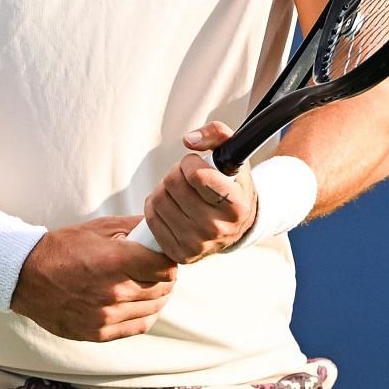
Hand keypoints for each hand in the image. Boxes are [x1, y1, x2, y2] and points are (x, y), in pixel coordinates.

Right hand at [10, 216, 177, 340]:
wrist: (27, 278)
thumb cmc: (63, 249)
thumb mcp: (99, 228)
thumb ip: (134, 227)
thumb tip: (162, 227)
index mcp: (115, 261)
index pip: (166, 266)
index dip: (169, 259)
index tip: (163, 255)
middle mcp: (113, 291)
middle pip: (163, 287)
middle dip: (164, 276)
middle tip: (155, 268)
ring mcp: (107, 315)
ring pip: (154, 307)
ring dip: (157, 295)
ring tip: (148, 284)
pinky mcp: (100, 332)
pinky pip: (139, 326)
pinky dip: (146, 314)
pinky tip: (140, 303)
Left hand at [141, 121, 257, 263]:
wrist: (237, 227)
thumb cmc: (232, 186)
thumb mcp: (233, 156)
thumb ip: (217, 134)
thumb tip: (189, 140)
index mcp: (236, 205)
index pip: (196, 175)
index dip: (190, 162)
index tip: (195, 164)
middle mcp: (218, 228)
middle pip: (172, 184)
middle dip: (176, 173)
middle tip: (187, 178)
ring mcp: (198, 244)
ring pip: (158, 199)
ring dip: (165, 189)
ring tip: (181, 193)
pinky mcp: (180, 254)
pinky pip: (151, 218)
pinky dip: (156, 206)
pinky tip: (173, 207)